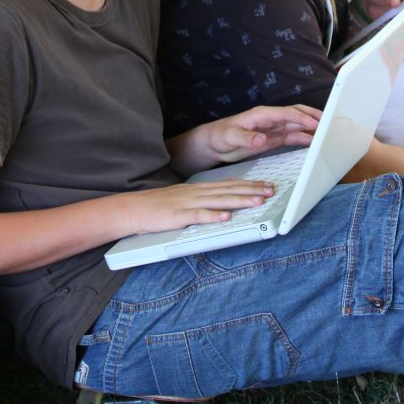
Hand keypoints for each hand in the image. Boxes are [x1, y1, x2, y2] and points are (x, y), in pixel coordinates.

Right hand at [124, 180, 277, 234]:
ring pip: (218, 201)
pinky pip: (197, 217)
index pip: (228, 184)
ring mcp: (187, 204)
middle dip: (251, 191)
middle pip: (228, 191)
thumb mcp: (183, 198)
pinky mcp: (177, 216)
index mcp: (198, 189)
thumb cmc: (157, 206)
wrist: (132, 208)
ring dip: (239, 201)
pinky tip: (225, 218)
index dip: (249, 184)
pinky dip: (212, 217)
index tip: (265, 185)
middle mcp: (196, 193)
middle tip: (270, 191)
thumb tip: (222, 205)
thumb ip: (202, 200)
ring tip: (257, 201)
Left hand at [205, 104, 322, 163]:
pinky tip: (313, 142)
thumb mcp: (230, 137)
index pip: (286, 114)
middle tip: (330, 123)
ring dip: (311, 128)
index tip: (316, 124)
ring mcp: (272, 129)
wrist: (212, 144)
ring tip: (327, 133)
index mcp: (261, 115)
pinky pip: (292, 136)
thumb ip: (246, 137)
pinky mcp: (272, 139)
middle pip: (296, 114)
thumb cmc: (218, 136)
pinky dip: (303, 138)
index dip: (302, 118)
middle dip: (313, 117)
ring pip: (297, 125)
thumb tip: (262, 139)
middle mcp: (270, 120)